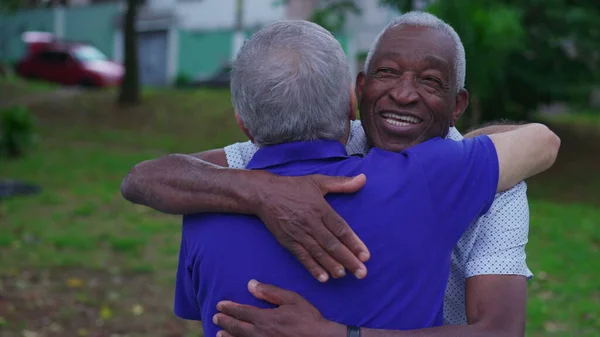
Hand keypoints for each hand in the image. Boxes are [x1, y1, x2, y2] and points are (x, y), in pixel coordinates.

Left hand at [214, 280, 344, 336]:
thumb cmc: (309, 319)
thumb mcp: (292, 299)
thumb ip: (270, 292)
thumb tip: (251, 284)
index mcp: (266, 318)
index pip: (242, 312)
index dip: (229, 308)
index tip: (219, 305)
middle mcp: (261, 334)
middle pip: (237, 327)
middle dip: (225, 321)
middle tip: (215, 317)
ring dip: (228, 336)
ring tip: (219, 333)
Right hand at [254, 173, 368, 281]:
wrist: (264, 194)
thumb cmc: (292, 187)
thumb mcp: (318, 181)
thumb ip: (342, 183)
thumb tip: (363, 178)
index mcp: (320, 208)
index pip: (341, 229)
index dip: (354, 243)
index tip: (366, 256)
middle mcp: (311, 223)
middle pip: (332, 244)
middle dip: (348, 260)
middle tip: (361, 273)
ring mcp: (299, 234)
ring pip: (318, 253)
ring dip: (332, 266)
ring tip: (344, 276)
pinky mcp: (288, 241)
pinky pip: (302, 257)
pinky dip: (312, 268)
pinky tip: (323, 278)